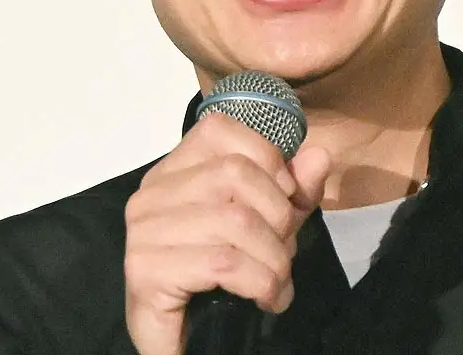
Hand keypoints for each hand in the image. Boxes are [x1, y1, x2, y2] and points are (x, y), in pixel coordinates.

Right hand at [123, 111, 330, 354]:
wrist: (189, 346)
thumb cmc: (222, 279)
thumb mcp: (269, 225)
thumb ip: (294, 190)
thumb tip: (318, 155)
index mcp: (174, 170)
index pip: (219, 129)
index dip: (266, 157)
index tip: (287, 197)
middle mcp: (152, 191)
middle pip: (235, 173)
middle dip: (277, 215)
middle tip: (285, 251)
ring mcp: (144, 229)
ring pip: (235, 220)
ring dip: (274, 258)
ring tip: (278, 281)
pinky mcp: (145, 269)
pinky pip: (223, 262)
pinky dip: (260, 282)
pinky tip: (267, 298)